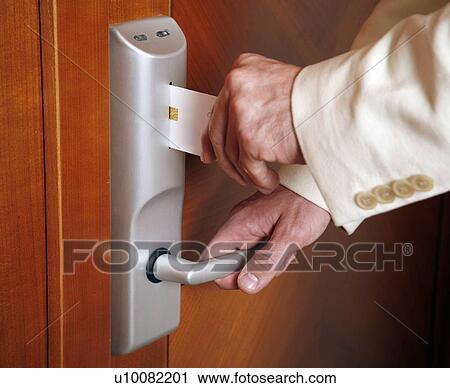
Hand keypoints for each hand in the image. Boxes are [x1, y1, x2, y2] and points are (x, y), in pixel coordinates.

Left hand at [201, 53, 302, 193]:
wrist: (338, 106)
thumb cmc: (315, 100)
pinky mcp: (251, 138)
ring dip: (245, 173)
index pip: (217, 109)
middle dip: (225, 160)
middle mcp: (236, 87)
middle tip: (234, 172)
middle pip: (219, 134)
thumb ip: (251, 101)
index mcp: (241, 70)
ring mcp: (241, 113)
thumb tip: (231, 129)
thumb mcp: (275, 86)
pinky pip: (248, 169)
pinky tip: (270, 182)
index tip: (211, 152)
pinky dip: (259, 180)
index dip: (212, 137)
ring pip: (232, 155)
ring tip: (260, 178)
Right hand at [203, 187, 329, 293]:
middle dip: (250, 271)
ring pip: (243, 258)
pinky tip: (284, 246)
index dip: (221, 275)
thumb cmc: (307, 201)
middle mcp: (238, 223)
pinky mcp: (257, 226)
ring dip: (263, 263)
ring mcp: (247, 224)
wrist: (317, 185)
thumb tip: (245, 285)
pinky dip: (269, 254)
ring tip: (284, 250)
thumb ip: (267, 263)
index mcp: (239, 223)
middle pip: (228, 262)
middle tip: (274, 260)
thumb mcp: (291, 237)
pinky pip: (255, 249)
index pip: (211, 257)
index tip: (242, 280)